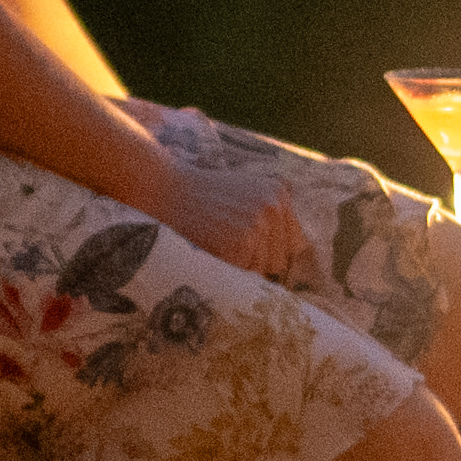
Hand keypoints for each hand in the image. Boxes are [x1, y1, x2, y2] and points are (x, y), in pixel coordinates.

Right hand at [153, 137, 320, 283]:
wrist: (162, 190)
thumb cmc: (200, 194)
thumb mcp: (245, 186)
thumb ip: (272, 207)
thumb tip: (297, 243)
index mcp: (278, 193)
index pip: (294, 242)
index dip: (273, 254)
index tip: (256, 258)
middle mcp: (273, 208)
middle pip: (278, 260)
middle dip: (256, 262)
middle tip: (227, 250)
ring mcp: (257, 226)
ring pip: (260, 270)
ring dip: (240, 269)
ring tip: (217, 250)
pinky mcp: (237, 245)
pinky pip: (241, 275)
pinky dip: (225, 272)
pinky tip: (210, 254)